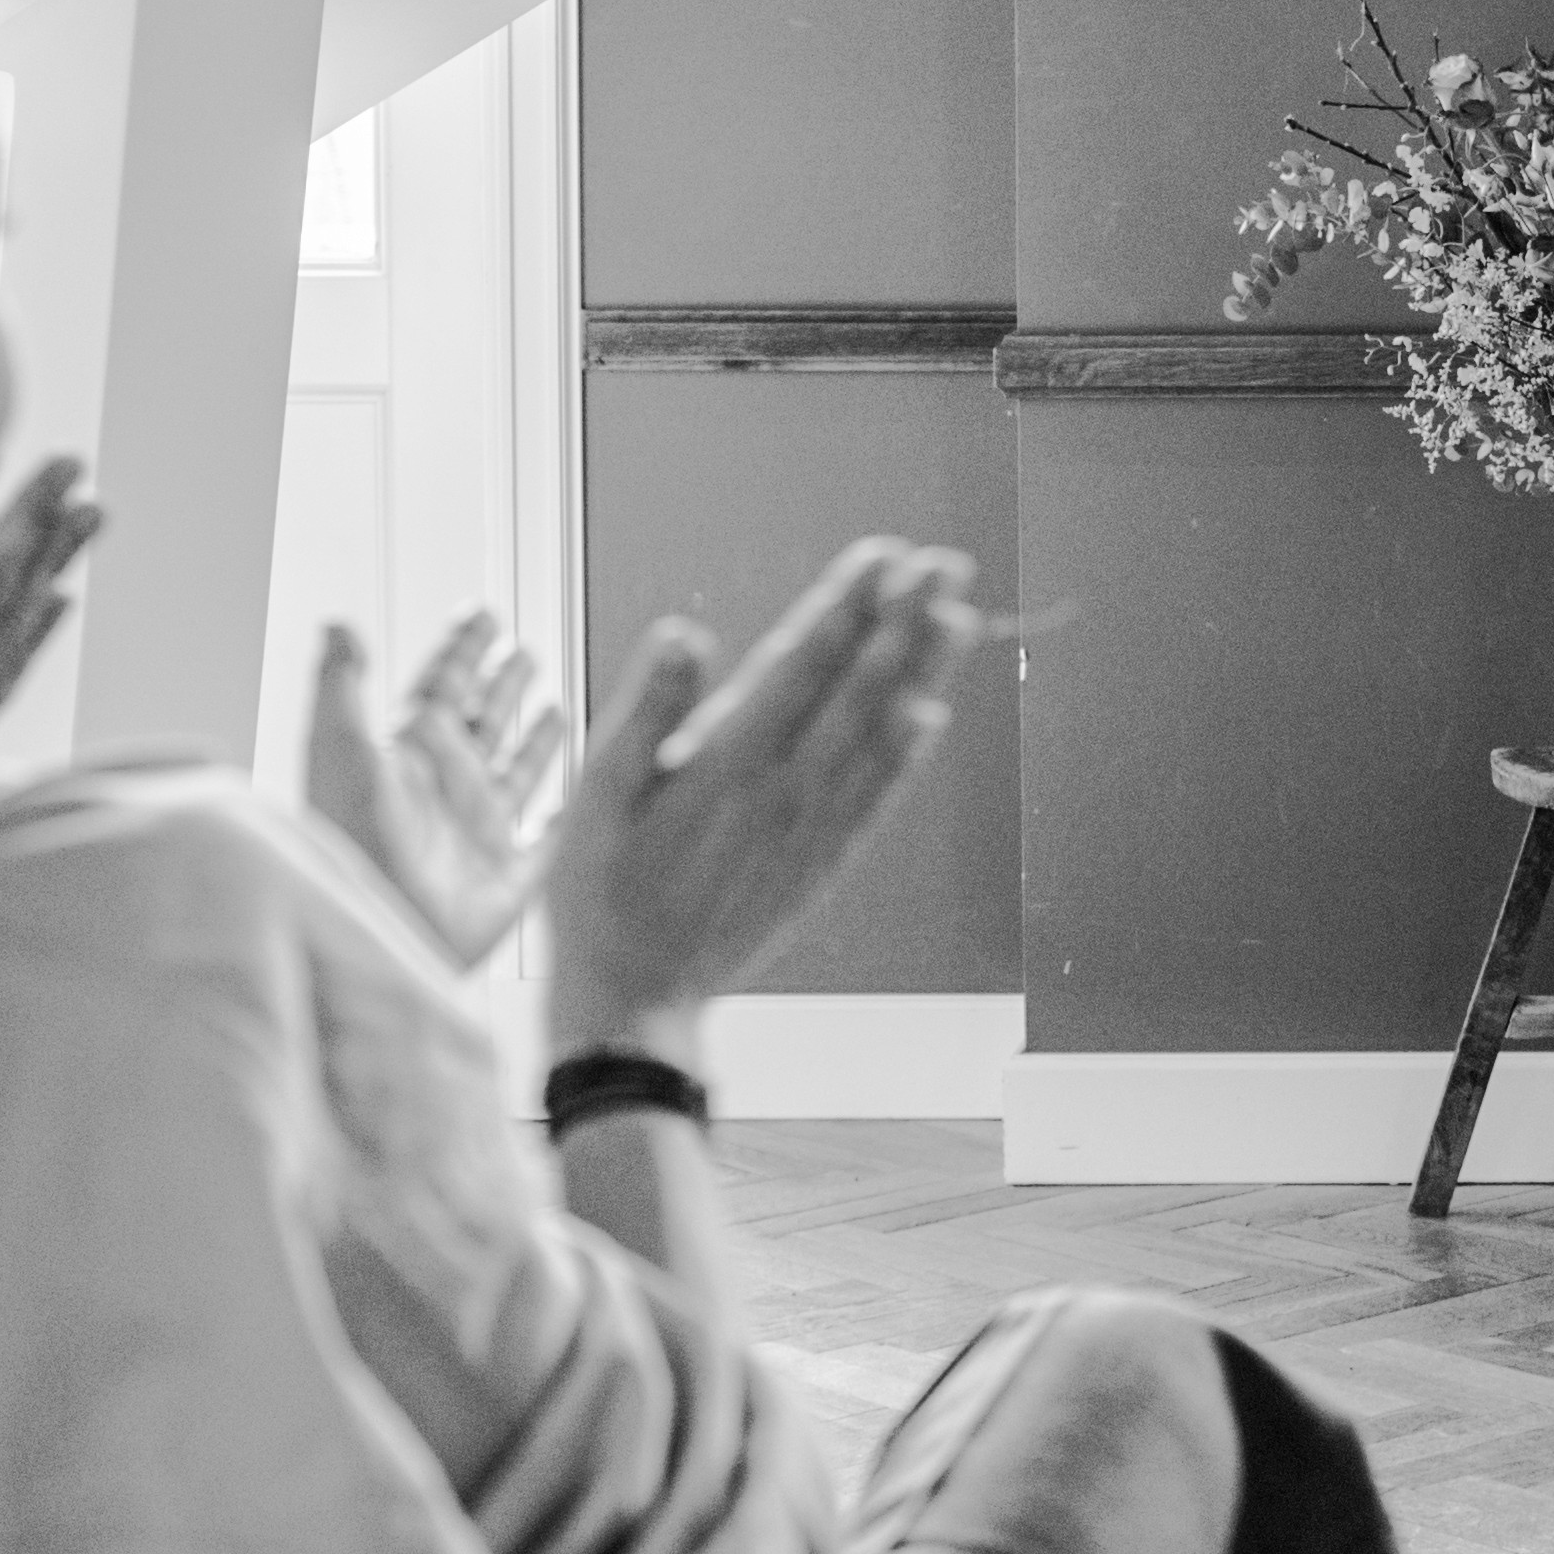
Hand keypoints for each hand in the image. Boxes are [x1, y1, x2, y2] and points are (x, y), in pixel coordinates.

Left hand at [306, 608, 575, 970]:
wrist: (381, 930)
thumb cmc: (349, 846)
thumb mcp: (341, 751)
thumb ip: (342, 685)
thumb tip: (336, 624)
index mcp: (413, 750)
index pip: (444, 682)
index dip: (463, 647)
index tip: (482, 613)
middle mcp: (449, 785)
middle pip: (482, 719)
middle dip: (501, 683)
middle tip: (521, 650)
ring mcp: (480, 828)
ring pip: (516, 770)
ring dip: (534, 738)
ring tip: (551, 706)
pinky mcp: (510, 874)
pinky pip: (551, 834)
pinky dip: (570, 812)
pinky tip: (584, 792)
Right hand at [547, 536, 999, 1054]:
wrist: (636, 998)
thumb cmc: (601, 894)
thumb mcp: (594, 797)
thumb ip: (645, 710)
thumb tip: (686, 632)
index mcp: (728, 762)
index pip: (803, 664)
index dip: (846, 605)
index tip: (884, 554)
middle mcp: (784, 790)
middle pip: (859, 689)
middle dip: (905, 622)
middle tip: (946, 565)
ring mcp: (810, 828)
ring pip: (880, 735)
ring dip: (921, 674)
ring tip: (959, 619)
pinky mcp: (820, 863)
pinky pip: (876, 798)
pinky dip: (907, 755)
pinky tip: (931, 719)